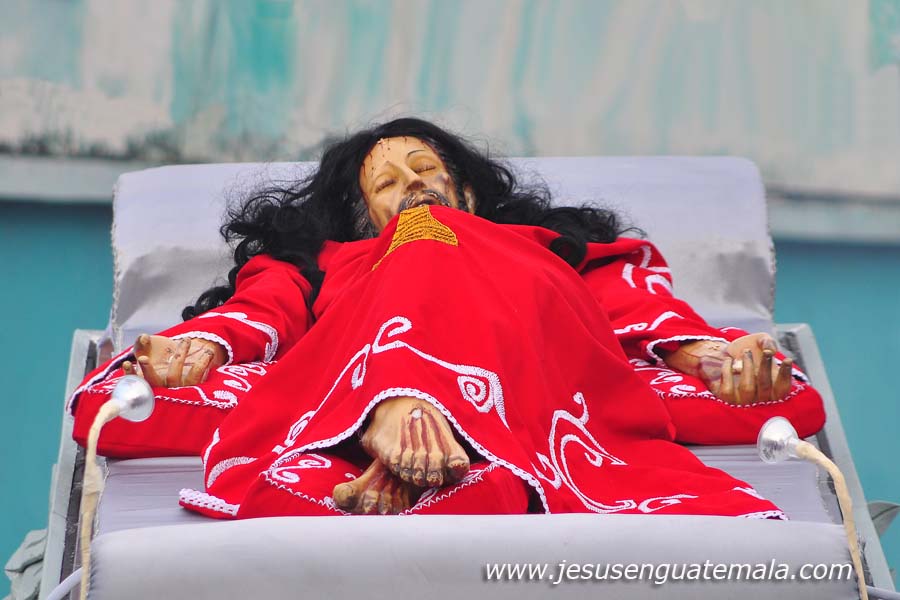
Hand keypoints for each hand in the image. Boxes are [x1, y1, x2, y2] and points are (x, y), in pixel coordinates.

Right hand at [121, 334, 225, 386]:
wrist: (190, 357)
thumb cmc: (162, 353)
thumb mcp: (149, 348)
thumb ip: (142, 344)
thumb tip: (143, 338)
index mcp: (147, 380)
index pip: (135, 381)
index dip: (129, 375)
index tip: (127, 363)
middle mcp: (161, 387)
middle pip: (152, 382)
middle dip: (147, 370)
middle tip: (143, 358)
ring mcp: (176, 388)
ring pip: (173, 376)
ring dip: (179, 356)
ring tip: (186, 340)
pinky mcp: (193, 386)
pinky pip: (196, 376)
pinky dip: (201, 363)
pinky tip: (207, 352)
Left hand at [663, 333, 793, 404]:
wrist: (719, 352)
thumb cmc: (745, 349)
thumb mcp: (759, 341)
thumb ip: (768, 342)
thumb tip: (770, 349)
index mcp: (772, 387)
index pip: (782, 388)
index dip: (786, 376)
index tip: (787, 359)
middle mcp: (758, 397)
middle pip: (765, 386)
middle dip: (766, 367)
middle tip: (766, 352)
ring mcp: (742, 399)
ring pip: (747, 388)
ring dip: (747, 367)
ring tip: (745, 352)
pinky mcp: (725, 398)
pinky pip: (727, 389)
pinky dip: (727, 371)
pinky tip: (728, 361)